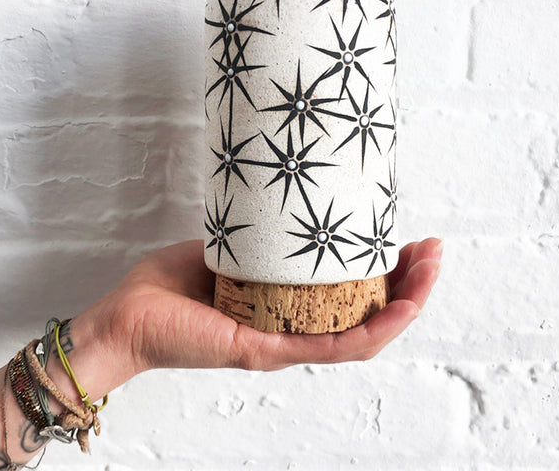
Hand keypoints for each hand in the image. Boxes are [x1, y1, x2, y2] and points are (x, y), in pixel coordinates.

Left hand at [104, 237, 442, 373]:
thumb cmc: (168, 288)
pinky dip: (370, 332)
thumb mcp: (226, 250)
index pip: (348, 294)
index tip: (406, 239)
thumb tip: (278, 206)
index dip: (384, 271)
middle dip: (407, 284)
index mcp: (284, 306)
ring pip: (360, 334)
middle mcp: (292, 329)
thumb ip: (257, 238)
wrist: (126, 318)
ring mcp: (282, 344)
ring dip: (402, 307)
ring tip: (429, 274)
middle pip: (366, 313)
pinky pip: (328, 348)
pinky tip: (398, 311)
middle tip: (431, 251)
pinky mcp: (265, 351)